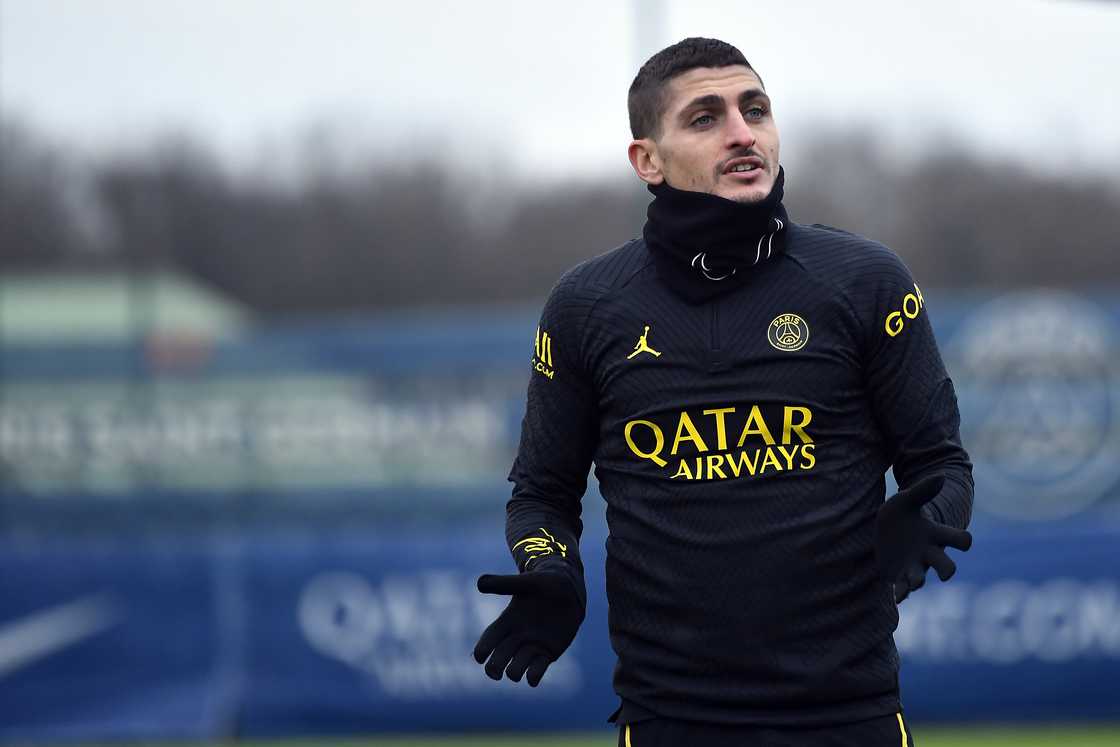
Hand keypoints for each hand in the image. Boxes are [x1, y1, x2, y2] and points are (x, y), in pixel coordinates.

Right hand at [472, 571, 583, 686]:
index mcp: (507, 621)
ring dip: (514, 672)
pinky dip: (533, 677)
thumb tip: (479, 583)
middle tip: (496, 673)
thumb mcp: (526, 582)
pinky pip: (536, 671)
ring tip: (518, 670)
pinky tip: (532, 677)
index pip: (488, 640)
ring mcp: (532, 646)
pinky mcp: (547, 653)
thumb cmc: (545, 583)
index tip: (480, 657)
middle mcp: (516, 637)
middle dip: (494, 669)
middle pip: (498, 659)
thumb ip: (504, 584)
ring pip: (515, 669)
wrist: (569, 590)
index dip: (482, 650)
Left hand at [876, 475, 972, 603]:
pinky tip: (894, 598)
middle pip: (947, 567)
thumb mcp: (907, 500)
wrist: (887, 531)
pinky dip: (899, 594)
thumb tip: (941, 476)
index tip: (965, 542)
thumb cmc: (902, 515)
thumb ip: (923, 490)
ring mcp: (915, 567)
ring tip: (911, 584)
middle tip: (945, 574)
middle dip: (946, 570)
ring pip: (921, 580)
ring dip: (917, 582)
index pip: (960, 539)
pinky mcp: (898, 576)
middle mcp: (929, 554)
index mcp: (936, 534)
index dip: (964, 540)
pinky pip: (901, 589)